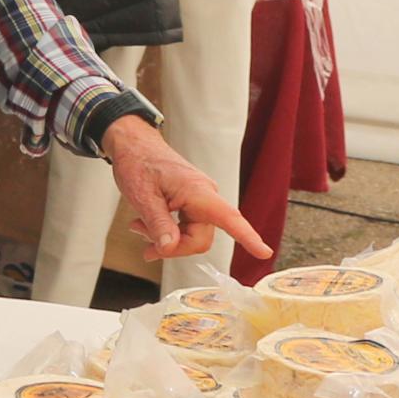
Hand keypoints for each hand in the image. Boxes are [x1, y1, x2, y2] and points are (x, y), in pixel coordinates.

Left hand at [98, 111, 272, 262]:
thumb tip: (169, 249)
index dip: (248, 237)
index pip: (230, 218)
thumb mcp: (143, 197)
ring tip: (139, 228)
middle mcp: (205, 197)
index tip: (264, 252)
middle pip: (200, 239)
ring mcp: (200, 201)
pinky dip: (166, 233)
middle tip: (146, 246)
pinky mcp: (192, 204)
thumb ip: (158, 224)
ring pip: (191, 237)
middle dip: (174, 247)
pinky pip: (185, 229)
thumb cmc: (139, 163)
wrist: (134, 145)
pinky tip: (145, 226)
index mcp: (198, 192)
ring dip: (166, 240)